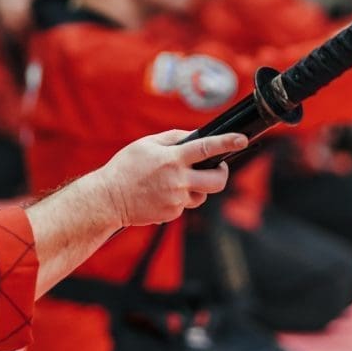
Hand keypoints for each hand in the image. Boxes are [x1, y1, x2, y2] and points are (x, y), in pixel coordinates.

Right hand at [94, 129, 246, 227]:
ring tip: (174, 182)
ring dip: (196, 187)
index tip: (242, 139)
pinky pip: (185, 205)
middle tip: (216, 168)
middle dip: (221, 174)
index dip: (227, 142)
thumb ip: (173, 138)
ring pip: (201, 195)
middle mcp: (177, 180)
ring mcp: (176, 200)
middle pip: (217, 181)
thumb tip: (195, 136)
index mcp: (172, 159)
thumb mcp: (146, 144)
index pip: (206, 148)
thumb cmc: (125, 168)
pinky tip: (161, 194)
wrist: (109, 199)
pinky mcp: (172, 214)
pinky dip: (179, 199)